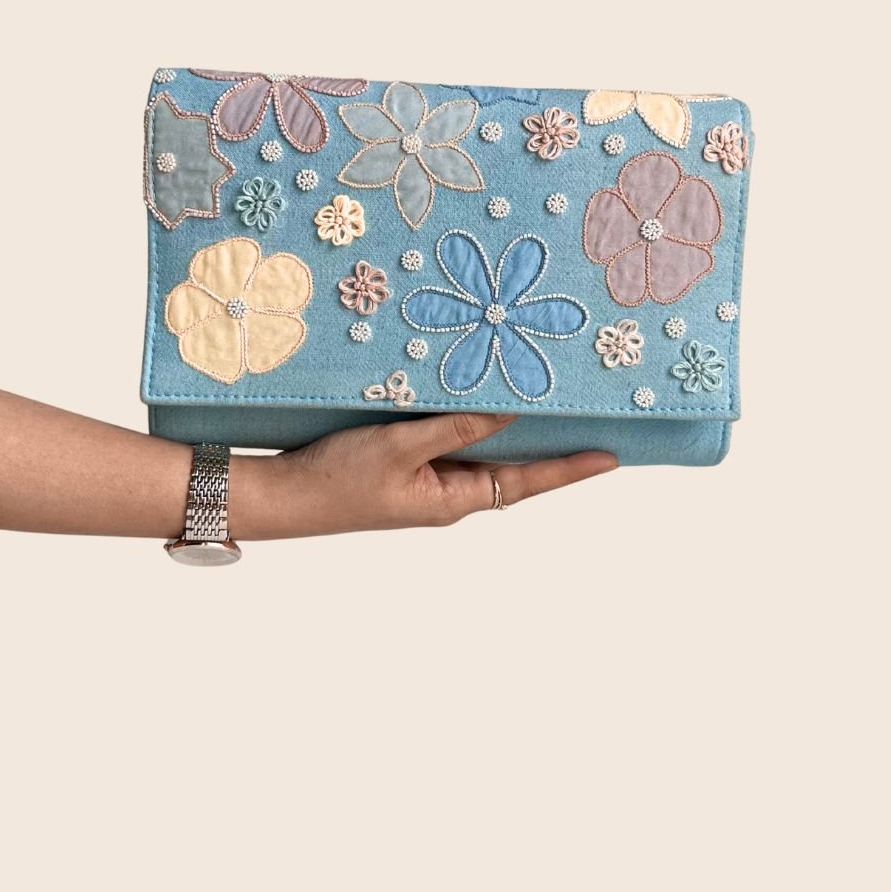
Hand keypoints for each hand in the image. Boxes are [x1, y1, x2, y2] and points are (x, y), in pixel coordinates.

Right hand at [229, 412, 617, 539]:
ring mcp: (423, 480)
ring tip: (541, 395)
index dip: (568, 469)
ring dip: (504, 425)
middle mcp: (444, 493)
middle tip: (584, 415)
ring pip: (477, 448)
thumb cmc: (337, 479)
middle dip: (545, 443)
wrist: (280, 496)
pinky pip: (447, 439)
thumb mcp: (401, 446)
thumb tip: (511, 410)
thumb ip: (456, 426)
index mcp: (451, 500)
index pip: (525, 482)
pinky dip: (466, 417)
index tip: (610, 457)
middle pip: (508, 466)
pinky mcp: (401, 464)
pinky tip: (474, 392)